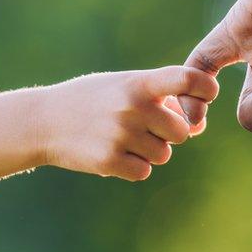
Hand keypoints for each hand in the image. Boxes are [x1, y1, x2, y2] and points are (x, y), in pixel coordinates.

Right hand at [39, 66, 218, 180]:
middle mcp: (133, 107)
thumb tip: (199, 127)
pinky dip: (132, 166)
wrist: (43, 120)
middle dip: (167, 133)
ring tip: (121, 137)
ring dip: (149, 151)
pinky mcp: (109, 160)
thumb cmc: (94, 101)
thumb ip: (163, 100)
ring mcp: (121, 135)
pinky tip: (112, 152)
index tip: (208, 93)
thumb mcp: (125, 87)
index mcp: (139, 83)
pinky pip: (143, 172)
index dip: (205, 88)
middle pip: (181, 132)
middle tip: (140, 125)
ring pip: (163, 155)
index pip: (187, 79)